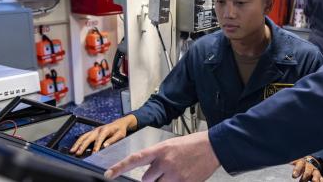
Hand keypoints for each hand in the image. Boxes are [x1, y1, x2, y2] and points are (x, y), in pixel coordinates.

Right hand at [70, 114, 136, 155]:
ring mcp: (94, 130)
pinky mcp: (92, 132)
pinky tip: (75, 147)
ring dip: (77, 144)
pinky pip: (84, 136)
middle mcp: (98, 129)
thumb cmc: (120, 130)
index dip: (96, 146)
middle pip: (88, 137)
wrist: (119, 123)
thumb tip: (105, 146)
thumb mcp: (120, 135)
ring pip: (83, 136)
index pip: (99, 139)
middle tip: (77, 153)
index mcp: (105, 130)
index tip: (93, 153)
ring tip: (72, 151)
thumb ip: (112, 140)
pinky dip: (78, 142)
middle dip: (82, 146)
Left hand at [104, 131, 219, 181]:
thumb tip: (150, 173)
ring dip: (164, 181)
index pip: (136, 159)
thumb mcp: (172, 146)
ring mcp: (174, 174)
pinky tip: (183, 175)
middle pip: (146, 179)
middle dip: (153, 177)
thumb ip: (159, 158)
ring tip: (176, 172)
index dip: (120, 167)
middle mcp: (165, 162)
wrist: (213, 147)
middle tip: (166, 170)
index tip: (108, 175)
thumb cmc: (193, 145)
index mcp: (161, 149)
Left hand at [291, 157, 322, 181]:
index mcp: (301, 162)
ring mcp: (315, 171)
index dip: (297, 170)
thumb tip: (278, 171)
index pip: (299, 165)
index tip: (294, 176)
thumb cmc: (298, 164)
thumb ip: (288, 165)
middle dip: (305, 176)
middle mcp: (309, 166)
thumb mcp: (293, 162)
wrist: (309, 161)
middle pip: (308, 171)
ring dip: (315, 179)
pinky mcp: (320, 176)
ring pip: (316, 175)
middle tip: (302, 181)